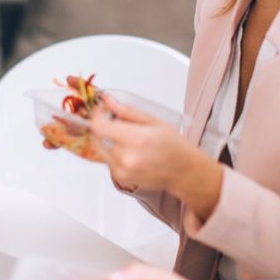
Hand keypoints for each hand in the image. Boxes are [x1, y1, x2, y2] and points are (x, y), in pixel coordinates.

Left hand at [89, 94, 203, 191]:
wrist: (183, 171)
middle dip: (101, 124)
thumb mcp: (154, 121)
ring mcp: (122, 170)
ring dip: (105, 137)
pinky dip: (111, 150)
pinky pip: (106, 159)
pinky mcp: (120, 178)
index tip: (103, 109)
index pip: (100, 126)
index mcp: (137, 139)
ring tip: (123, 134)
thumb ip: (127, 111)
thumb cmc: (173, 146)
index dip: (97, 114)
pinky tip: (128, 148)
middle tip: (113, 119)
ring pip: (99, 147)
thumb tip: (108, 101)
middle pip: (96, 136)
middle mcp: (127, 157)